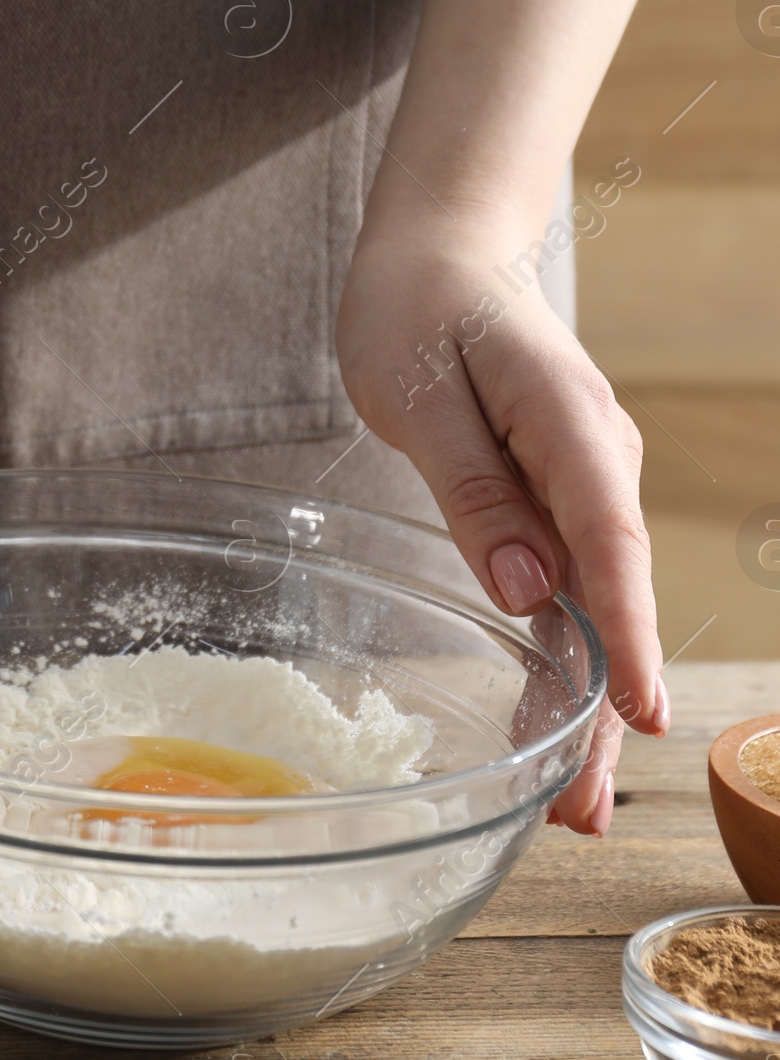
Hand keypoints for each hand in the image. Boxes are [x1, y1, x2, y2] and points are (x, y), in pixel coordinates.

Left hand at [336, 222, 664, 835]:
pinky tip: (554, 726)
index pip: (610, 539)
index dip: (629, 632)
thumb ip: (474, 489)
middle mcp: (596, 457)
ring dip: (589, 701)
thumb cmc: (419, 306)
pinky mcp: (559, 496)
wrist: (441, 250)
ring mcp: (584, 480)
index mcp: (569, 422)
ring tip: (575, 804)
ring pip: (597, 602)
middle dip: (608, 706)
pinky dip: (566, 656)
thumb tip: (527, 589)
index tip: (642, 713)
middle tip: (587, 809)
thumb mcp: (420, 391)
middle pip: (614, 593)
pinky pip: (570, 585)